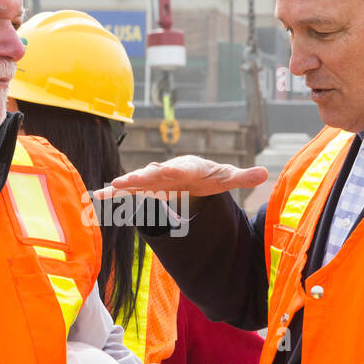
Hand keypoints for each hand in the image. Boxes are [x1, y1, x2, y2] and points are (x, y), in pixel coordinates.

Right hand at [94, 156, 267, 203]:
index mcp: (188, 167)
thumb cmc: (208, 176)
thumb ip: (242, 177)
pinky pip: (128, 191)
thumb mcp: (225, 178)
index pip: (182, 168)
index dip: (174, 170)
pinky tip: (98, 196)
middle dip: (143, 177)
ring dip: (124, 186)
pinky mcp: (145, 188)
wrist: (191, 175)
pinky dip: (114, 194)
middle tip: (130, 180)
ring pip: (138, 182)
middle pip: (155, 173)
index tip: (165, 170)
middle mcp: (167, 170)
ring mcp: (154, 179)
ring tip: (110, 189)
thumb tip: (264, 172)